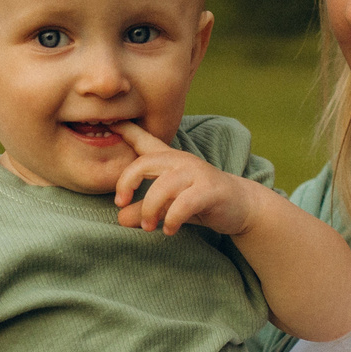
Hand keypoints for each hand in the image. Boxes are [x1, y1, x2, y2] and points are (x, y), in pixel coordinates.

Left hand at [111, 123, 261, 235]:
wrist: (241, 206)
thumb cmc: (199, 202)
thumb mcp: (167, 206)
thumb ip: (143, 209)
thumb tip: (120, 219)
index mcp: (168, 160)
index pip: (144, 141)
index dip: (126, 130)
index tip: (110, 121)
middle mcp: (181, 161)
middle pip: (145, 162)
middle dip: (127, 182)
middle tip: (120, 204)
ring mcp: (197, 174)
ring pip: (163, 186)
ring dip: (150, 209)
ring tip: (149, 226)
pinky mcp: (210, 190)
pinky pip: (184, 203)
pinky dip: (172, 219)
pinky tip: (169, 230)